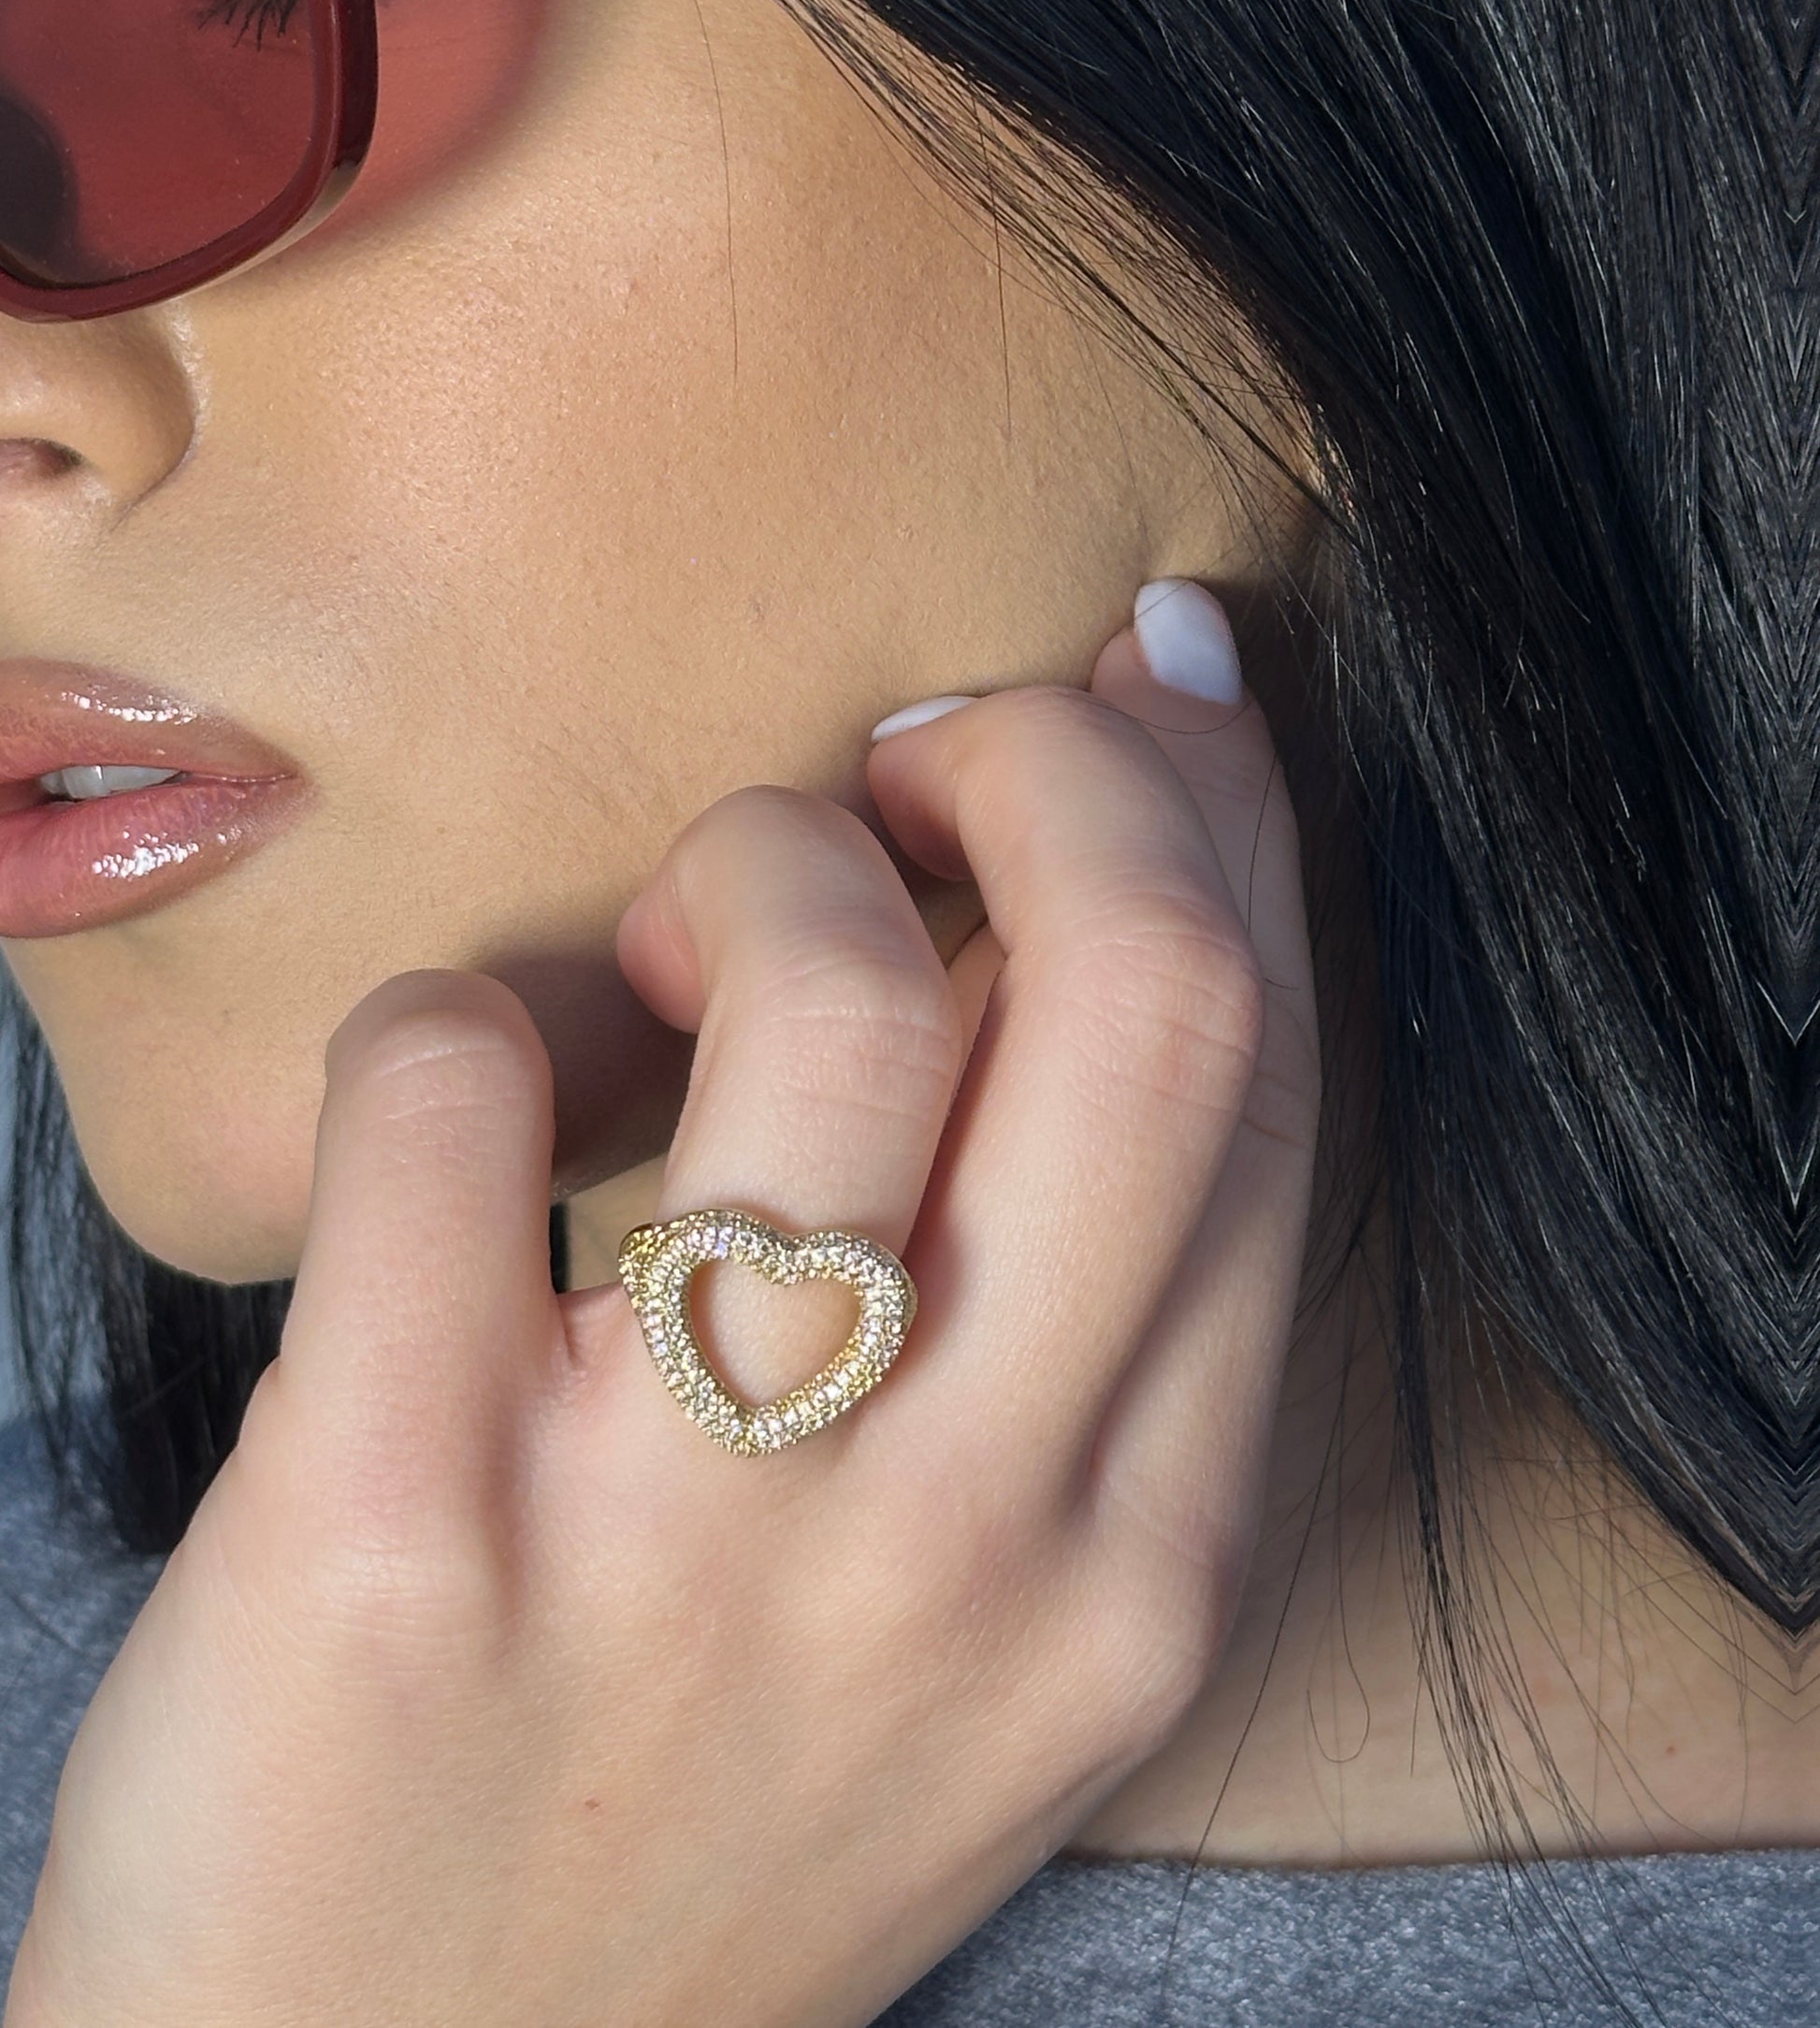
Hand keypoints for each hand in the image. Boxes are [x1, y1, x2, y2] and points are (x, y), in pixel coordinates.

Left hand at [6, 601, 1317, 2027]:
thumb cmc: (685, 1829)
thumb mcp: (980, 1643)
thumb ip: (1071, 1339)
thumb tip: (1072, 917)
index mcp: (1133, 1570)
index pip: (1268, 1077)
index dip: (1219, 816)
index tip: (1141, 689)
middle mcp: (964, 1555)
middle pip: (1146, 995)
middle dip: (1046, 766)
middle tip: (911, 762)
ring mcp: (683, 1546)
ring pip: (823, 986)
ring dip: (739, 864)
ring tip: (661, 958)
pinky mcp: (393, 1529)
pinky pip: (458, 1079)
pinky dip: (454, 1013)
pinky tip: (457, 1110)